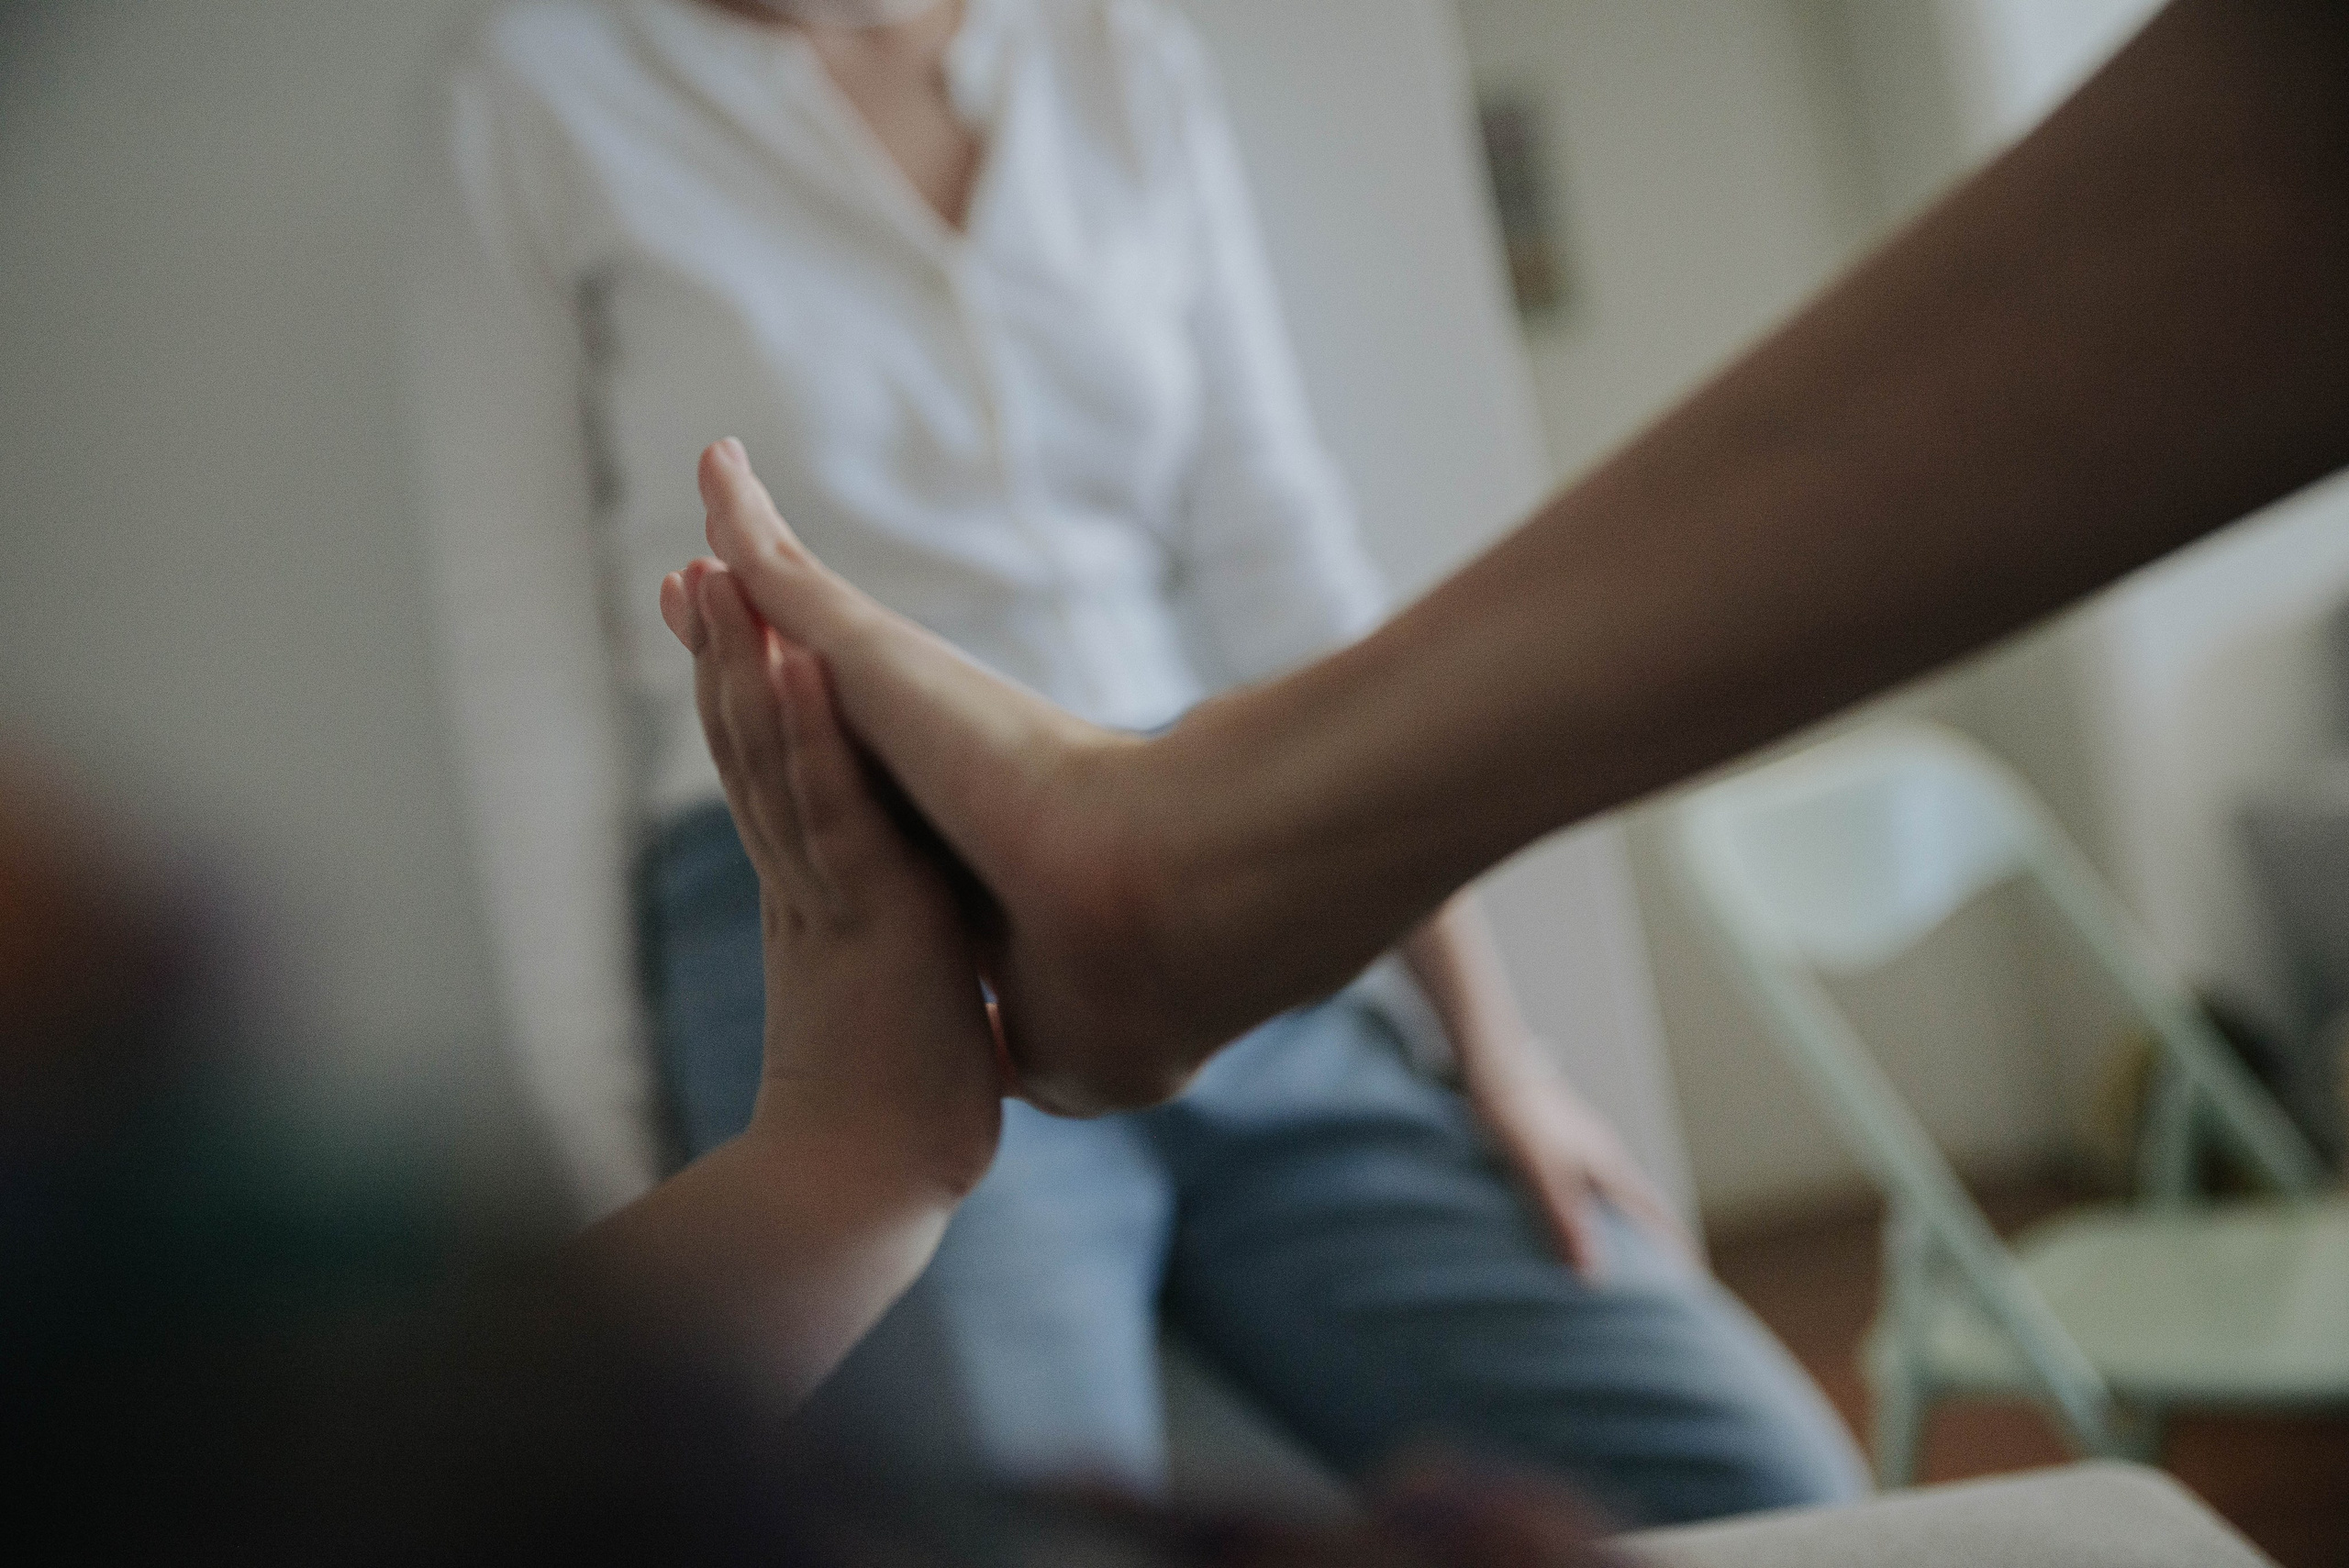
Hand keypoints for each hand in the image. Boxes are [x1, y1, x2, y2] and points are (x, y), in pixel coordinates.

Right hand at [661, 557, 1003, 1196]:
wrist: (867, 1186)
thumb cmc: (892, 1119)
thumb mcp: (888, 1013)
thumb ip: (876, 978)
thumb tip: (892, 977)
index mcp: (819, 899)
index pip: (769, 780)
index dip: (739, 703)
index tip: (720, 629)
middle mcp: (808, 883)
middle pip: (749, 749)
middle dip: (720, 657)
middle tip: (688, 569)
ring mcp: (829, 889)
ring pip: (773, 757)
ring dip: (742, 665)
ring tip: (714, 575)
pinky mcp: (867, 904)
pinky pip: (833, 797)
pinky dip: (811, 726)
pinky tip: (791, 654)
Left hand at [1465, 1050, 1693, 1279]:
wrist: (1492, 1057)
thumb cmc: (1515, 1112)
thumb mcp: (1540, 1170)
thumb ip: (1566, 1219)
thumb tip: (1594, 1277)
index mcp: (1609, 1166)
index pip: (1656, 1213)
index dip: (1676, 1245)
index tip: (1695, 1277)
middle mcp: (1601, 1154)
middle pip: (1642, 1201)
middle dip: (1658, 1236)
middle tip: (1667, 1275)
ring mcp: (1580, 1143)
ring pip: (1614, 1190)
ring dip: (1626, 1220)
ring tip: (1624, 1252)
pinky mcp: (1555, 1137)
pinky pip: (1586, 1180)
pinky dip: (1592, 1204)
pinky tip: (1572, 1208)